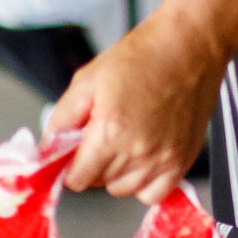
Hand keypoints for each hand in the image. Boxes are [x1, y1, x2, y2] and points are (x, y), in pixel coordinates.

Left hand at [49, 11, 227, 203]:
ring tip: (128, 140)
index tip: (79, 148)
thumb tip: (47, 151)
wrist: (191, 44)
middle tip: (106, 134)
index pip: (76, 180)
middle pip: (99, 184)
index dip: (72, 164)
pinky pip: (156, 193)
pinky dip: (147, 181)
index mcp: (110, 132)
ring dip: (120, 173)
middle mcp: (139, 151)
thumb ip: (61, 120)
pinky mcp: (185, 158)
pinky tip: (146, 156)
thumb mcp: (87, 79)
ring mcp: (165, 158)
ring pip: (125, 189)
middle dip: (95, 164)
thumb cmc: (143, 56)